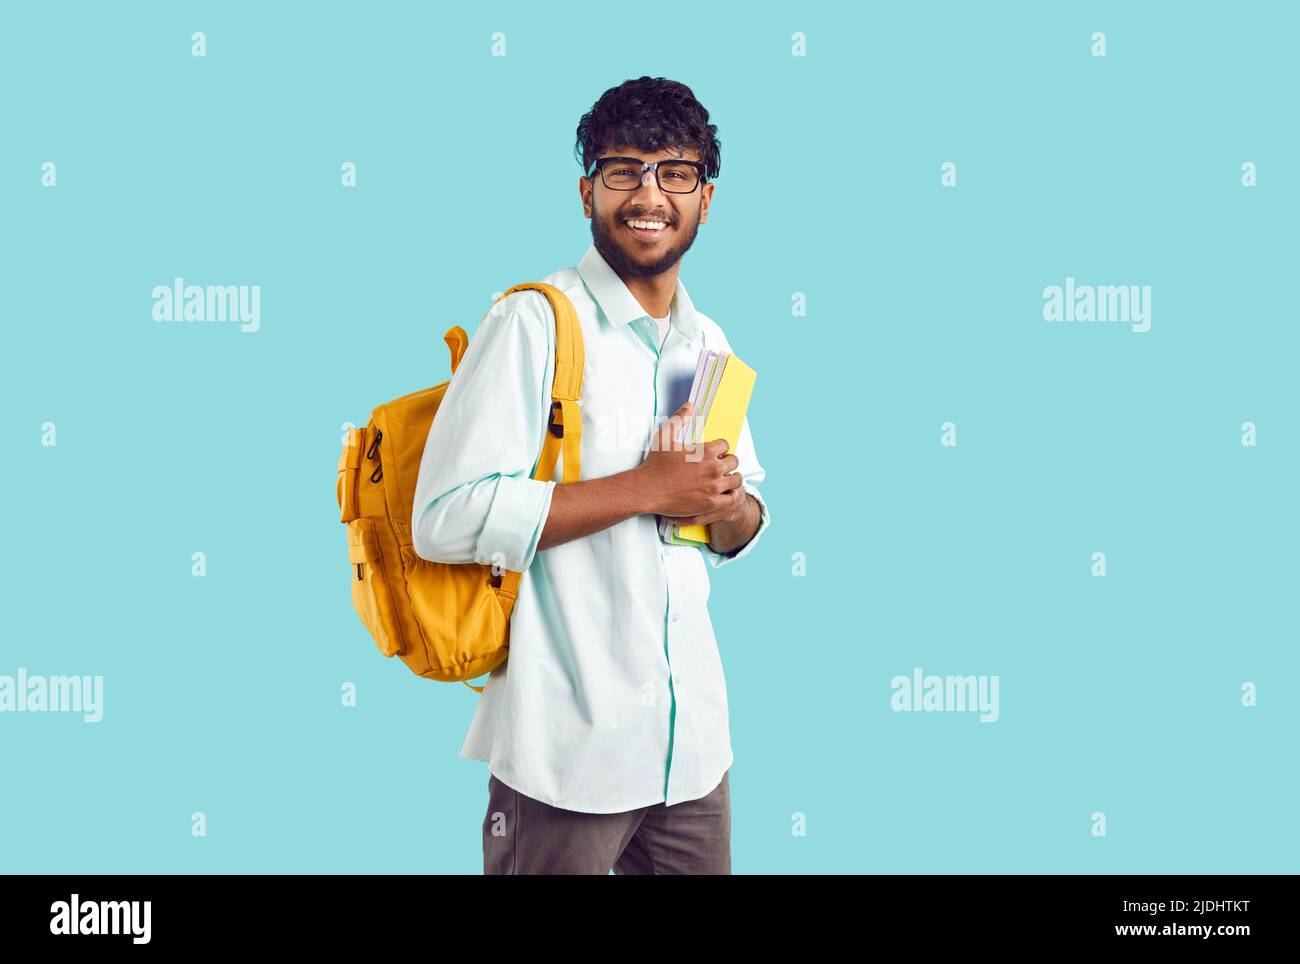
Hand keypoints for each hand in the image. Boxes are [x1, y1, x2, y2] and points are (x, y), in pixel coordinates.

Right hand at [636, 401, 743, 522]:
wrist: (647, 489)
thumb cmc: (655, 463)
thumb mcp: (664, 436)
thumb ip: (679, 419)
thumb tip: (690, 406)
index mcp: (706, 451)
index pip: (726, 445)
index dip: (720, 448)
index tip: (714, 454)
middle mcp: (713, 468)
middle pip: (734, 461)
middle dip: (728, 462)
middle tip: (719, 467)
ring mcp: (714, 487)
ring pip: (737, 480)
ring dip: (731, 478)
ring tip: (723, 481)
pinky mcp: (711, 503)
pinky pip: (732, 498)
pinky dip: (730, 495)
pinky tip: (723, 494)